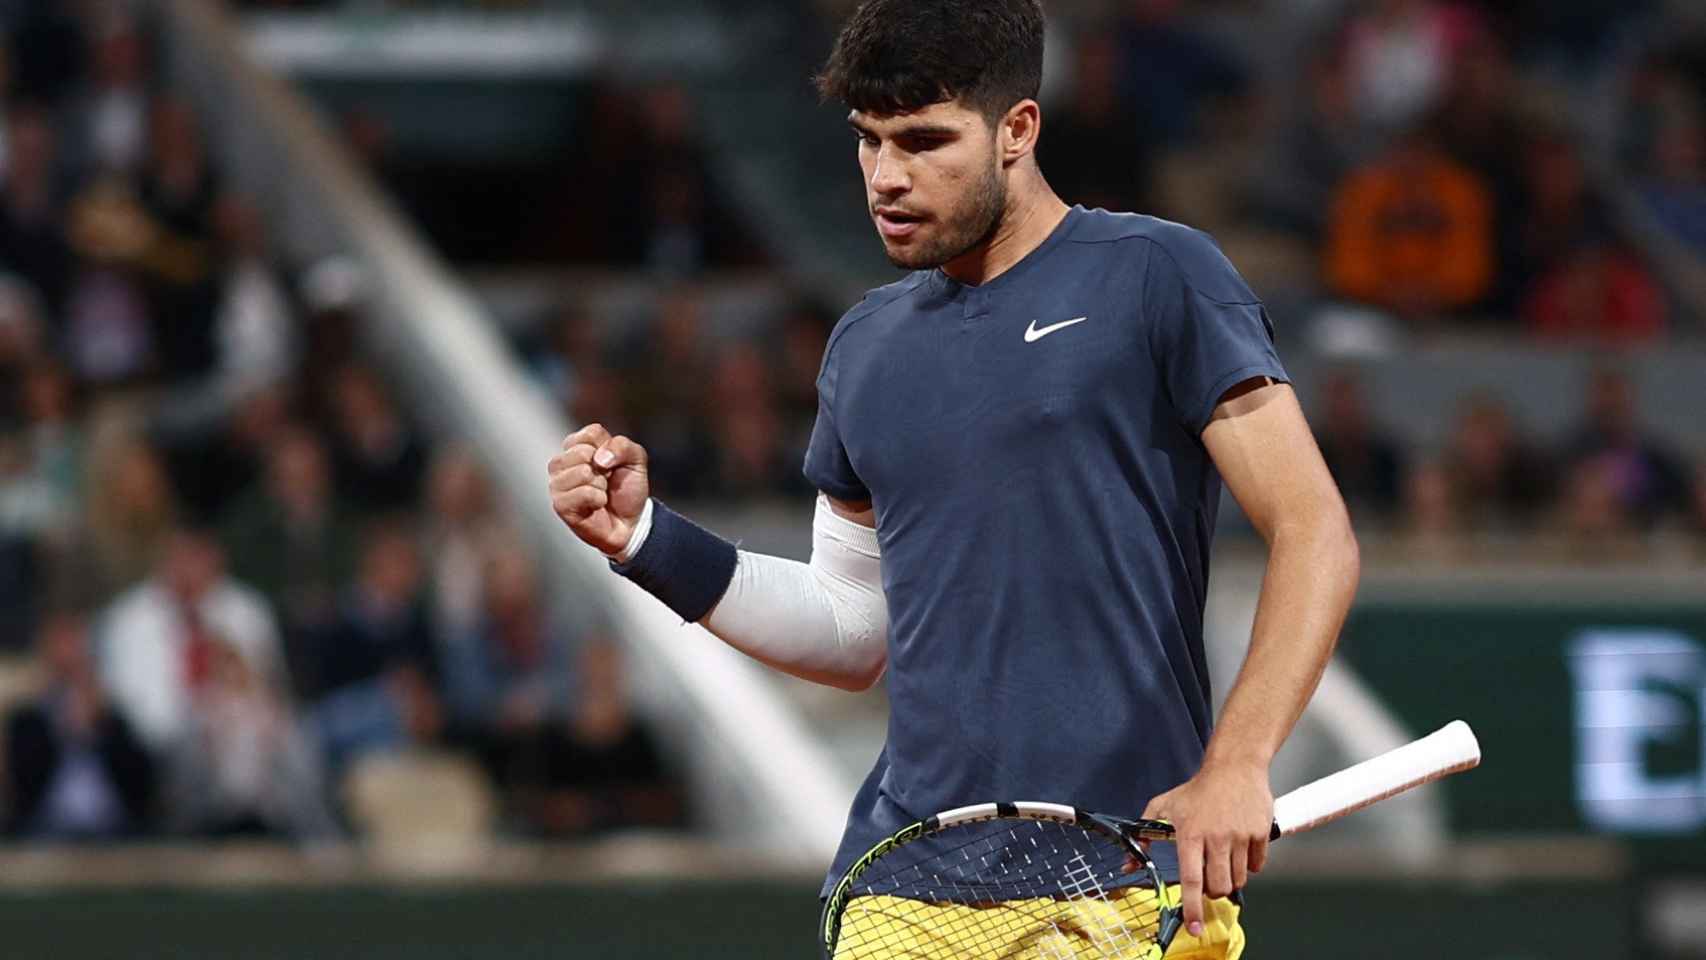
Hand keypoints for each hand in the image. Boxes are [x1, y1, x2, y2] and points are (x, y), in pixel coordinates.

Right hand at [548, 423, 649, 554]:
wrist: (631, 522)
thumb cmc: (627, 489)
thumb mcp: (636, 460)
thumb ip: (623, 446)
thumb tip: (599, 458)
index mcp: (578, 446)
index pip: (591, 433)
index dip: (610, 448)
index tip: (613, 463)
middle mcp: (562, 463)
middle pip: (582, 451)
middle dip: (604, 468)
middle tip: (606, 481)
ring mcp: (558, 484)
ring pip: (581, 472)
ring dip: (601, 485)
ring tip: (601, 492)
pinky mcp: (560, 504)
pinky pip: (582, 493)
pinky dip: (598, 499)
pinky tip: (597, 505)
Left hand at [1140, 759, 1272, 938]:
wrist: (1234, 766)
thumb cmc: (1198, 789)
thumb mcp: (1164, 806)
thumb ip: (1144, 834)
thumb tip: (1129, 863)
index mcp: (1191, 833)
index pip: (1191, 879)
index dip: (1192, 907)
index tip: (1194, 926)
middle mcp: (1216, 837)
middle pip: (1219, 886)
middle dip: (1213, 892)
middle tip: (1209, 880)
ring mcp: (1240, 836)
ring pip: (1239, 880)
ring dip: (1230, 878)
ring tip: (1223, 860)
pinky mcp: (1260, 833)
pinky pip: (1258, 867)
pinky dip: (1250, 866)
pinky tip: (1240, 850)